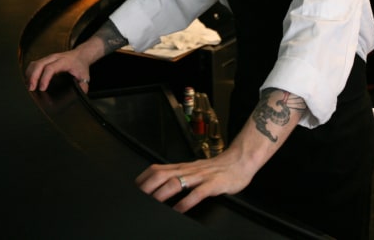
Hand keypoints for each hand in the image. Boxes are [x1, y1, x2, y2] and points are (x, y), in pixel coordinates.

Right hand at [26, 49, 90, 91]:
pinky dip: (30, 72)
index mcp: (64, 61)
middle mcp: (55, 58)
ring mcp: (48, 58)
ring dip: (30, 74)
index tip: (42, 88)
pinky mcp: (45, 60)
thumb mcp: (85, 76)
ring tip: (29, 86)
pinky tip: (29, 80)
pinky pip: (34, 64)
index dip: (45, 78)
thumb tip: (79, 95)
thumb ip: (82, 86)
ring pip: (35, 64)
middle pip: (39, 64)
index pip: (51, 68)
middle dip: (33, 77)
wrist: (80, 55)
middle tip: (31, 89)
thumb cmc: (81, 66)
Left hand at [135, 147, 255, 212]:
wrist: (239, 161)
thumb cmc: (216, 169)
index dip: (142, 179)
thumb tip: (161, 189)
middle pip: (161, 174)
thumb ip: (179, 177)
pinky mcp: (213, 184)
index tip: (133, 191)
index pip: (156, 169)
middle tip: (139, 200)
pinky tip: (179, 211)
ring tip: (154, 206)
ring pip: (177, 182)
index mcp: (182, 167)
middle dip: (147, 187)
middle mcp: (188, 170)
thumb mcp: (194, 171)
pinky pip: (198, 193)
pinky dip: (186, 202)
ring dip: (162, 194)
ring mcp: (200, 176)